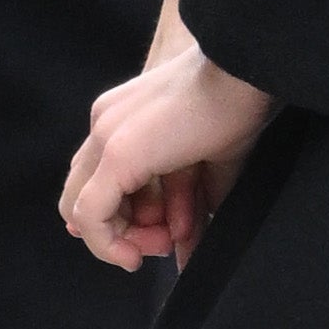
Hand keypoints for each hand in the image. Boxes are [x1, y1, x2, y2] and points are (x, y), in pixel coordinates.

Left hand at [60, 37, 274, 271]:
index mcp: (122, 118)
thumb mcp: (209, 167)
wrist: (246, 72)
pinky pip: (90, 216)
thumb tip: (188, 254)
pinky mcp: (116, 156)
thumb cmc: (238, 108)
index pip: (98, 178)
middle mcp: (104, 124)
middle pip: (86, 195)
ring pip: (82, 209)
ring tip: (173, 239)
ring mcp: (105, 138)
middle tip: (166, 242)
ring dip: (127, 239)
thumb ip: (192, 209)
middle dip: (125, 231)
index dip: (121, 216)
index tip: (159, 232)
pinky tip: (137, 255)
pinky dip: (109, 245)